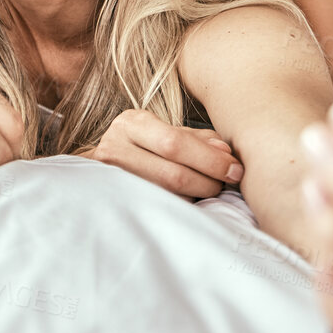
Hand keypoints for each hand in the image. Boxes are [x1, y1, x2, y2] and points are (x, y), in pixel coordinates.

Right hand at [89, 110, 243, 199]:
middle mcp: (114, 147)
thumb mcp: (163, 132)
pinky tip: (189, 201)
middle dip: (207, 181)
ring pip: (165, 196)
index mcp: (132, 123)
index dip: (209, 159)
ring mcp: (109, 177)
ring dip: (196, 196)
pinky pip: (155, 208)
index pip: (175, 142)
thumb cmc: (140, 147)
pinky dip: (180, 207)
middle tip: (224, 184)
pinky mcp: (112, 200)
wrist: (98, 168)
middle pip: (172, 173)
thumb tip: (226, 152)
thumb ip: (196, 139)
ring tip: (208, 190)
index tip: (234, 169)